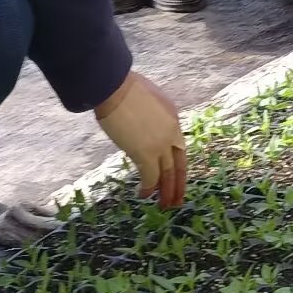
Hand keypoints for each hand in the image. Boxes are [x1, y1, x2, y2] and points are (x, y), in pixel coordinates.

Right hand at [93, 71, 187, 208]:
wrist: (114, 87)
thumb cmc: (122, 87)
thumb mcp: (146, 99)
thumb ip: (149, 115)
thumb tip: (139, 125)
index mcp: (173, 117)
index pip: (178, 146)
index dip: (177, 162)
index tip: (175, 174)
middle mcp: (171, 133)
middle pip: (179, 163)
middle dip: (178, 183)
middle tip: (177, 200)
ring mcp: (160, 144)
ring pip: (168, 174)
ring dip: (166, 191)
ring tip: (164, 205)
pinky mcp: (145, 154)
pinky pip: (150, 177)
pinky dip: (148, 188)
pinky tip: (143, 195)